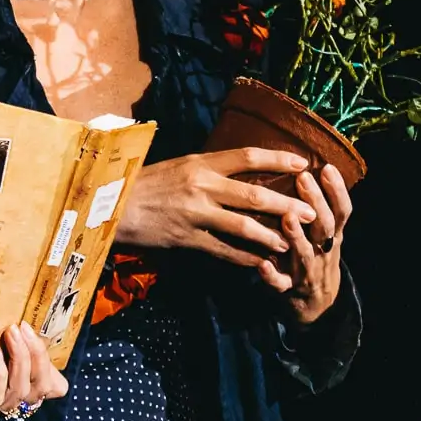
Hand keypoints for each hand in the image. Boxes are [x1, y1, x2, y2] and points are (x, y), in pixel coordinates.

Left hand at [0, 322, 68, 418]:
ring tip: (10, 332)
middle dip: (36, 352)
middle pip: (42, 383)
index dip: (52, 365)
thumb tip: (27, 327)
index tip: (37, 335)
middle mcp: (24, 403)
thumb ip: (23, 348)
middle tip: (23, 327)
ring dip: (18, 356)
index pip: (57, 386)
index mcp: (34, 391)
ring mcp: (6, 406)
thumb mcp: (9, 357)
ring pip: (21, 386)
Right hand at [115, 147, 317, 267]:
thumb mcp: (176, 166)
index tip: (302, 163)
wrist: (109, 205)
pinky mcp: (186, 238)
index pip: (246, 157)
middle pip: (254, 195)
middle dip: (287, 205)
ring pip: (243, 226)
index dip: (277, 160)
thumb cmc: (143, 182)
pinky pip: (222, 250)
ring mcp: (195, 214)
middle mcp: (201, 186)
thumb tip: (236, 168)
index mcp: (200, 163)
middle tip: (311, 212)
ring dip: (271, 236)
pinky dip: (244, 258)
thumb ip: (206, 169)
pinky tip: (260, 263)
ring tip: (290, 242)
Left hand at [258, 164, 353, 325]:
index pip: (342, 212)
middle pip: (325, 227)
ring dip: (297, 237)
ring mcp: (308, 272)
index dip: (337, 191)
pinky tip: (262, 266)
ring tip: (287, 218)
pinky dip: (272, 276)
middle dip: (316, 203)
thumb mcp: (325, 235)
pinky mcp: (289, 290)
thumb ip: (318, 208)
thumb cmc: (316, 256)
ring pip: (305, 254)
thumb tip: (302, 168)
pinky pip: (281, 284)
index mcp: (333, 237)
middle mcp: (324, 252)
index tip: (327, 167)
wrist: (317, 305)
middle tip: (303, 179)